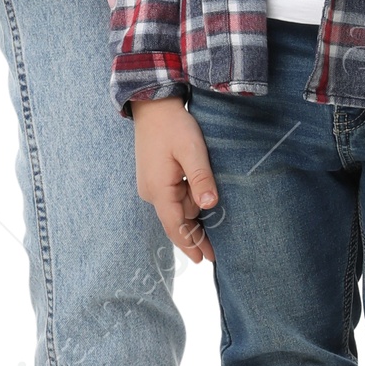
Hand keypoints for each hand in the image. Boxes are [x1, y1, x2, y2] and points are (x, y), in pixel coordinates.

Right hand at [131, 97, 217, 263]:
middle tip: (213, 254)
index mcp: (158, 189)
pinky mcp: (155, 178)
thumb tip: (209, 204)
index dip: (190, 243)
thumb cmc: (173, 125)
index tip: (204, 260)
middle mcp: (151, 192)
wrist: (154, 105)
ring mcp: (151, 185)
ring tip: (211, 211)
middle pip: (176, 219)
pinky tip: (199, 202)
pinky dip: (186, 203)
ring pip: (176, 208)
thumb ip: (200, 177)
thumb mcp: (191, 149)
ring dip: (193, 211)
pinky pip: (173, 198)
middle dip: (194, 234)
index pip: (175, 225)